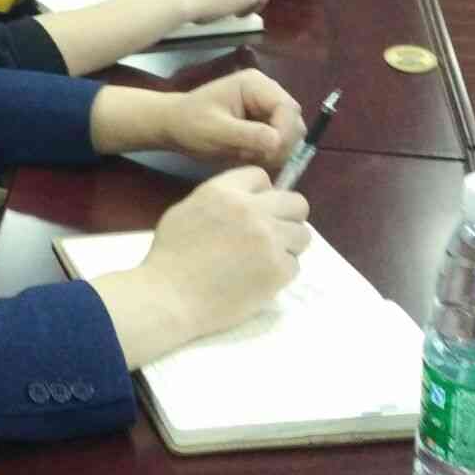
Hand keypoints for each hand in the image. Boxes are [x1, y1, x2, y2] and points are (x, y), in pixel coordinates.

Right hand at [137, 167, 311, 342]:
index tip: (254, 209)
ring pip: (303, 234)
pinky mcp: (278, 270)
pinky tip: (258, 278)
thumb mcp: (187, 210)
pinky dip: (280, 273)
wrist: (171, 296)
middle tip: (271, 233)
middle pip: (296, 203)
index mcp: (224, 191)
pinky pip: (294, 265)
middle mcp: (252, 210)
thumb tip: (248, 203)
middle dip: (286, 216)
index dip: (260, 193)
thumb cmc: (171, 255)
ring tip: (265, 258)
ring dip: (288, 245)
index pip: (261, 177)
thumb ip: (220, 200)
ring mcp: (269, 240)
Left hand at [160, 68, 304, 171]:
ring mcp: (267, 108)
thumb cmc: (189, 124)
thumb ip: (246, 134)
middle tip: (256, 158)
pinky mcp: (266, 124)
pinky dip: (269, 154)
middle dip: (280, 144)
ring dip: (274, 152)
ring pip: (290, 135)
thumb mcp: (215, 131)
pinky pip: (280, 143)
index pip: (287, 108)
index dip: (285, 133)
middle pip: (293, 122)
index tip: (270, 154)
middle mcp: (267, 93)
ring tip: (247, 156)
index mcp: (255, 85)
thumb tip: (277, 141)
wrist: (175, 127)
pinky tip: (248, 156)